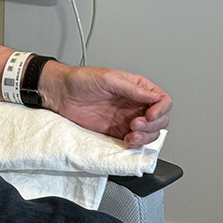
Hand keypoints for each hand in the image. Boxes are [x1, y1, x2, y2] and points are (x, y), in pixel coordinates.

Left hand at [41, 63, 171, 146]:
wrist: (60, 93)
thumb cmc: (81, 80)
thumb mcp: (109, 79)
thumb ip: (133, 90)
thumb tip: (155, 98)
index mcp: (137, 88)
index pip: (162, 100)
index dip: (161, 109)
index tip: (149, 115)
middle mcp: (134, 104)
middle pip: (160, 119)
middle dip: (152, 125)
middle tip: (135, 124)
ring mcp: (126, 118)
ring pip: (150, 133)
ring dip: (145, 137)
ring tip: (130, 134)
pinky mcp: (116, 131)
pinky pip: (134, 141)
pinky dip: (135, 144)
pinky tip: (127, 140)